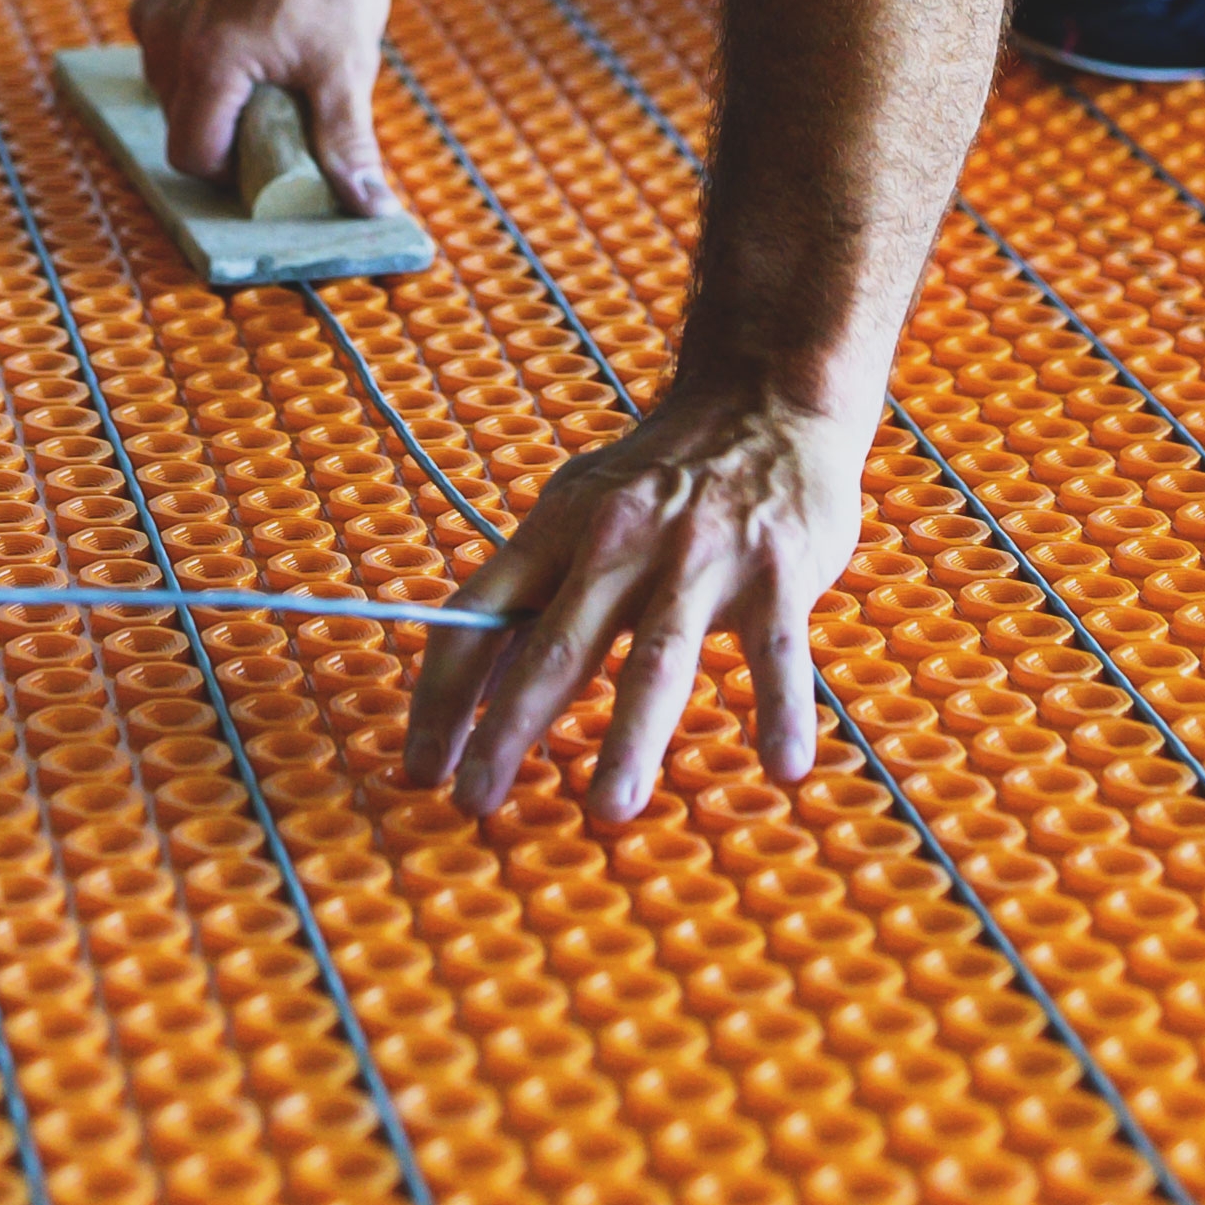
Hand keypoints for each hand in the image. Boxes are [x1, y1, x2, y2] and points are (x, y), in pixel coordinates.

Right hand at [126, 0, 397, 217]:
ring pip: (170, 89)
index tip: (272, 152)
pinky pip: (166, 49)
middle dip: (227, 130)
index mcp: (207, 60)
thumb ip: (345, 142)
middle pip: (180, 124)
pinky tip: (242, 32)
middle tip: (280, 106)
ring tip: (265, 64)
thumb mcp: (346, 65)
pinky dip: (197, 56)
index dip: (232, 171)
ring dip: (212, 93)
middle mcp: (165, 35)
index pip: (193, 156)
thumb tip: (371, 207)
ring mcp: (154, 9)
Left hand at [401, 381, 868, 828]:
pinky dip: (780, 711)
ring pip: (658, 659)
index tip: (421, 767)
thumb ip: (540, 591)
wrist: (765, 398)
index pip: (479, 617)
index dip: (443, 695)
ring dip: (632, 738)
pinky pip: (775, 653)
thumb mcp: (583, 508)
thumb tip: (481, 687)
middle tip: (475, 801)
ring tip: (610, 806)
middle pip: (555, 646)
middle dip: (510, 728)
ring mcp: (699, 555)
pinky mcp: (775, 571)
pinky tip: (783, 767)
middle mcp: (620, 540)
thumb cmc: (662, 474)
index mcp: (560, 528)